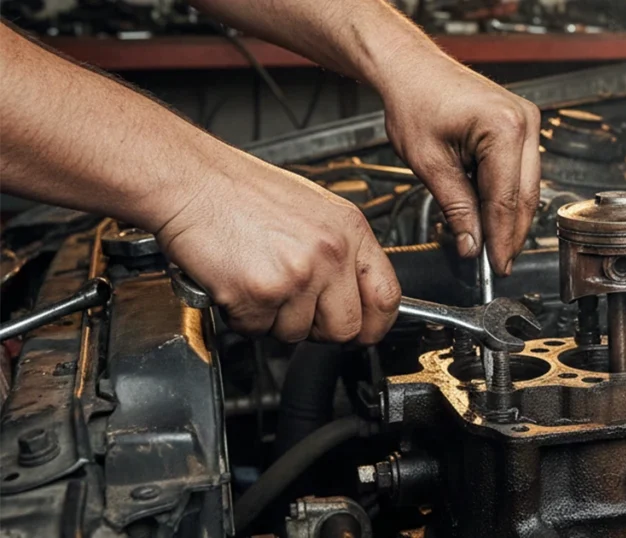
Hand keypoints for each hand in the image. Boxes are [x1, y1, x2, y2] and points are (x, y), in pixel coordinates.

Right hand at [154, 156, 400, 343]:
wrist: (192, 181)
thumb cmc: (242, 191)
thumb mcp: (314, 211)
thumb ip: (340, 251)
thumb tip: (354, 292)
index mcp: (349, 230)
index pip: (387, 296)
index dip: (375, 324)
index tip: (364, 331)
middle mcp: (330, 253)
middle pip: (345, 328)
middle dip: (318, 330)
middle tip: (294, 309)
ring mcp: (297, 275)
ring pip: (297, 334)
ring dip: (273, 320)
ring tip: (257, 281)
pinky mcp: (260, 293)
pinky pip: (258, 330)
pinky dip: (242, 317)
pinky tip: (236, 283)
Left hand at [380, 53, 540, 275]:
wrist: (410, 68)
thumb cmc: (413, 100)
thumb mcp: (430, 163)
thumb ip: (456, 207)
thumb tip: (471, 244)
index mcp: (503, 128)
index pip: (506, 199)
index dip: (501, 238)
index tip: (497, 265)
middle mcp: (524, 122)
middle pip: (526, 196)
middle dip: (511, 233)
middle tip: (500, 263)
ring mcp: (527, 121)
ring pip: (528, 186)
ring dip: (511, 216)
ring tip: (494, 245)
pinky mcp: (521, 125)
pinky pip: (522, 171)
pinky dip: (508, 195)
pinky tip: (492, 215)